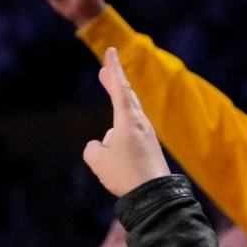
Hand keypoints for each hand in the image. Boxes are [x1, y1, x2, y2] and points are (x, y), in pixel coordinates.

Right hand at [81, 49, 169, 197]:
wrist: (152, 195)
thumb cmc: (124, 174)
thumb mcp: (97, 159)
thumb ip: (93, 147)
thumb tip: (103, 144)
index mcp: (128, 120)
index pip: (119, 88)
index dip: (114, 69)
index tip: (111, 51)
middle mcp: (140, 123)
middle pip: (126, 97)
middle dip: (115, 84)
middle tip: (105, 71)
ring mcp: (146, 135)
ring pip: (125, 122)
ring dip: (112, 128)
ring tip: (106, 155)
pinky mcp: (148, 148)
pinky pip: (128, 139)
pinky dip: (118, 143)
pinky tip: (114, 165)